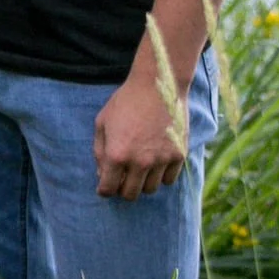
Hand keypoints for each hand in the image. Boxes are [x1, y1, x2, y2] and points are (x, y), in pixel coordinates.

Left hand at [93, 65, 188, 198]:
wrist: (157, 85)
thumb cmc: (126, 101)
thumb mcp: (102, 122)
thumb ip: (100, 151)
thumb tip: (102, 175)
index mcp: (116, 154)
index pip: (108, 189)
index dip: (104, 189)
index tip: (106, 185)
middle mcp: (139, 162)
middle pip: (130, 194)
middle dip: (123, 189)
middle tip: (123, 178)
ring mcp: (161, 161)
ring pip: (150, 189)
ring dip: (143, 182)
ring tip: (140, 167)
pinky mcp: (178, 156)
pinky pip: (168, 180)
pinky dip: (161, 176)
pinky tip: (156, 162)